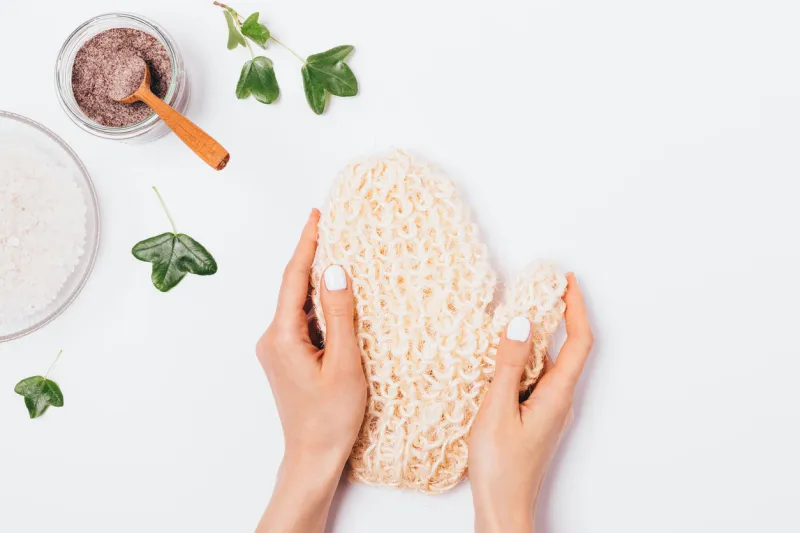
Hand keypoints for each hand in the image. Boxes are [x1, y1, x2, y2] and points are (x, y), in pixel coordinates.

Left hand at [256, 209, 366, 532]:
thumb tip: (336, 270)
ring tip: (342, 258)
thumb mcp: (344, 362)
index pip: (294, 278)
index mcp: (282, 335)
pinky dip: (319, 307)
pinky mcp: (286, 359)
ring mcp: (276, 349)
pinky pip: (302, 322)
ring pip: (299, 305)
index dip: (306, 243)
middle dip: (313, 257)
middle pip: (293, 288)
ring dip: (317, 283)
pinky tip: (338, 301)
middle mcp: (272, 338)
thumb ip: (340, 314)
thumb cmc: (331, 417)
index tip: (317, 215)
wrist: (312, 457)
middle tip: (335, 228)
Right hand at [468, 273, 592, 532]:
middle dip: (557, 314)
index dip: (576, 308)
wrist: (502, 506)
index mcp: (557, 394)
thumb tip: (520, 322)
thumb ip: (507, 364)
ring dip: (536, 336)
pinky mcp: (534, 416)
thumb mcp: (497, 408)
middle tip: (539, 288)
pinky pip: (534, 377)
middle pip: (567, 348)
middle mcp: (559, 399)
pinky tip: (501, 355)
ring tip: (513, 315)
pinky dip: (522, 358)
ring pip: (547, 362)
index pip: (578, 341)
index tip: (568, 281)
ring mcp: (547, 408)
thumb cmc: (500, 466)